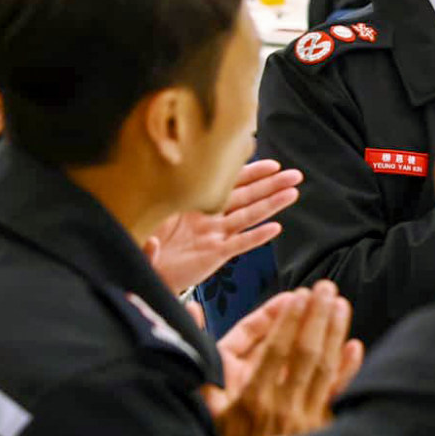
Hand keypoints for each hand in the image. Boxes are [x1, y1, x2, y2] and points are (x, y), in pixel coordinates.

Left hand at [144, 160, 301, 294]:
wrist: (146, 271)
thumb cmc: (143, 243)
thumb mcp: (140, 223)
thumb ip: (149, 221)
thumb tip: (152, 237)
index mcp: (191, 202)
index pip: (225, 182)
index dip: (249, 171)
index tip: (271, 164)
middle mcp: (207, 217)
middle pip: (245, 196)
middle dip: (270, 184)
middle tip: (294, 175)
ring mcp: (214, 235)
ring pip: (248, 216)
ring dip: (271, 205)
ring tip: (292, 194)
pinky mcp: (216, 255)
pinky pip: (240, 244)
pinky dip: (257, 237)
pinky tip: (275, 228)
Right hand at [204, 281, 363, 435]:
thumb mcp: (205, 411)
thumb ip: (201, 367)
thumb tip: (193, 316)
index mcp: (251, 400)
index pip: (275, 350)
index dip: (288, 320)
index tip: (298, 296)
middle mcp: (282, 406)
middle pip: (305, 352)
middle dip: (316, 316)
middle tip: (325, 288)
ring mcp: (306, 418)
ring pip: (325, 368)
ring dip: (334, 333)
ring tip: (340, 304)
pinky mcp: (323, 429)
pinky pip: (339, 393)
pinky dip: (348, 370)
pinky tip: (355, 346)